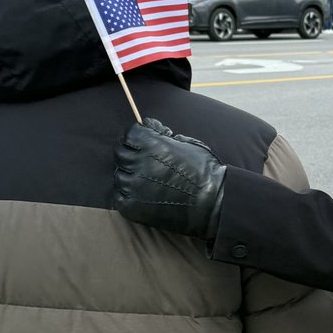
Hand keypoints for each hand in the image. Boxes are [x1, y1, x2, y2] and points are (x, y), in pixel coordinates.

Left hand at [113, 117, 225, 237]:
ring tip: (147, 182)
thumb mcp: (187, 144)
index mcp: (151, 145)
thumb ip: (163, 134)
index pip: (129, 134)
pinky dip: (127, 195)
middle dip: (130, 154)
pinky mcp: (132, 207)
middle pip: (120, 153)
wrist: (213, 205)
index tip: (143, 142)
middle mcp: (138, 163)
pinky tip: (142, 196)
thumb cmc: (204, 172)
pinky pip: (119, 197)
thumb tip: (149, 125)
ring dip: (130, 176)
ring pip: (120, 176)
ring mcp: (133, 186)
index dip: (136, 137)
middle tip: (144, 162)